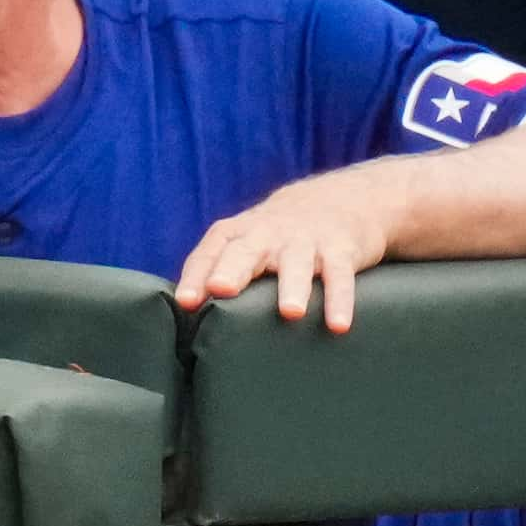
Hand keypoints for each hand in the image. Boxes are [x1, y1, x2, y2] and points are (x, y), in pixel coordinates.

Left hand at [173, 161, 408, 333]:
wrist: (338, 200)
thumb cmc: (277, 236)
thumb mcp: (246, 243)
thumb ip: (218, 271)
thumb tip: (184, 315)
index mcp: (237, 234)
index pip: (209, 252)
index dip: (196, 275)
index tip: (186, 301)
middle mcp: (267, 235)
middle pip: (246, 251)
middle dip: (232, 270)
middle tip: (221, 288)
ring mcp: (305, 241)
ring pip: (297, 263)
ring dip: (293, 286)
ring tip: (290, 313)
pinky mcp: (340, 249)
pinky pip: (340, 276)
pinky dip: (340, 300)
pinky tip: (339, 325)